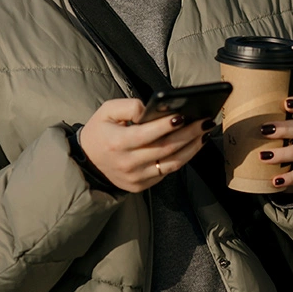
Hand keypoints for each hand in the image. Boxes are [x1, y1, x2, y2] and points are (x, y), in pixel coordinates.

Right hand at [78, 98, 214, 192]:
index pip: (146, 134)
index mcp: (117, 143)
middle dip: (189, 134)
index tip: (183, 115)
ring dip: (192, 148)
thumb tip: (151, 108)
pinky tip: (193, 145)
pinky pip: (167, 172)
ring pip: (172, 163)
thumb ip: (128, 106)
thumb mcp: (106, 111)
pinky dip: (183, 158)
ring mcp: (136, 178)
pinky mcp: (142, 186)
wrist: (87, 164)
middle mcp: (128, 163)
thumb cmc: (99, 132)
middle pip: (165, 149)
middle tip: (206, 121)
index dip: (166, 125)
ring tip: (205, 133)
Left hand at [257, 96, 292, 191]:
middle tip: (264, 130)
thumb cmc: (276, 139)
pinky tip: (276, 180)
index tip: (286, 103)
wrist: (289, 164)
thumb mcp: (272, 127)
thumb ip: (259, 119)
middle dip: (285, 129)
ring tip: (263, 156)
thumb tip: (229, 112)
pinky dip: (289, 178)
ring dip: (283, 153)